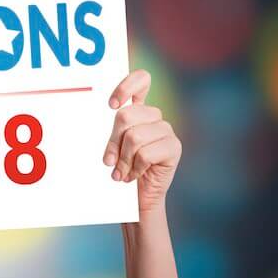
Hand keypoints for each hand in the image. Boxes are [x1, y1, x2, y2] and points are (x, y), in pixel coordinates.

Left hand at [103, 70, 181, 212]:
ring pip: (134, 137)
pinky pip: (146, 153)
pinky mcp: (174, 147)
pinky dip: (135, 168)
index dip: (126, 87)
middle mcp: (153, 116)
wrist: (136, 198)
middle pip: (126, 116)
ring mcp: (166, 130)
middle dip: (112, 142)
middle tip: (108, 161)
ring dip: (123, 159)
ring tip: (121, 172)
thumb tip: (104, 124)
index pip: (141, 79)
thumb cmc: (119, 169)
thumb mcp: (111, 147)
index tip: (111, 105)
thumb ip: (110, 131)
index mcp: (138, 109)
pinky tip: (133, 175)